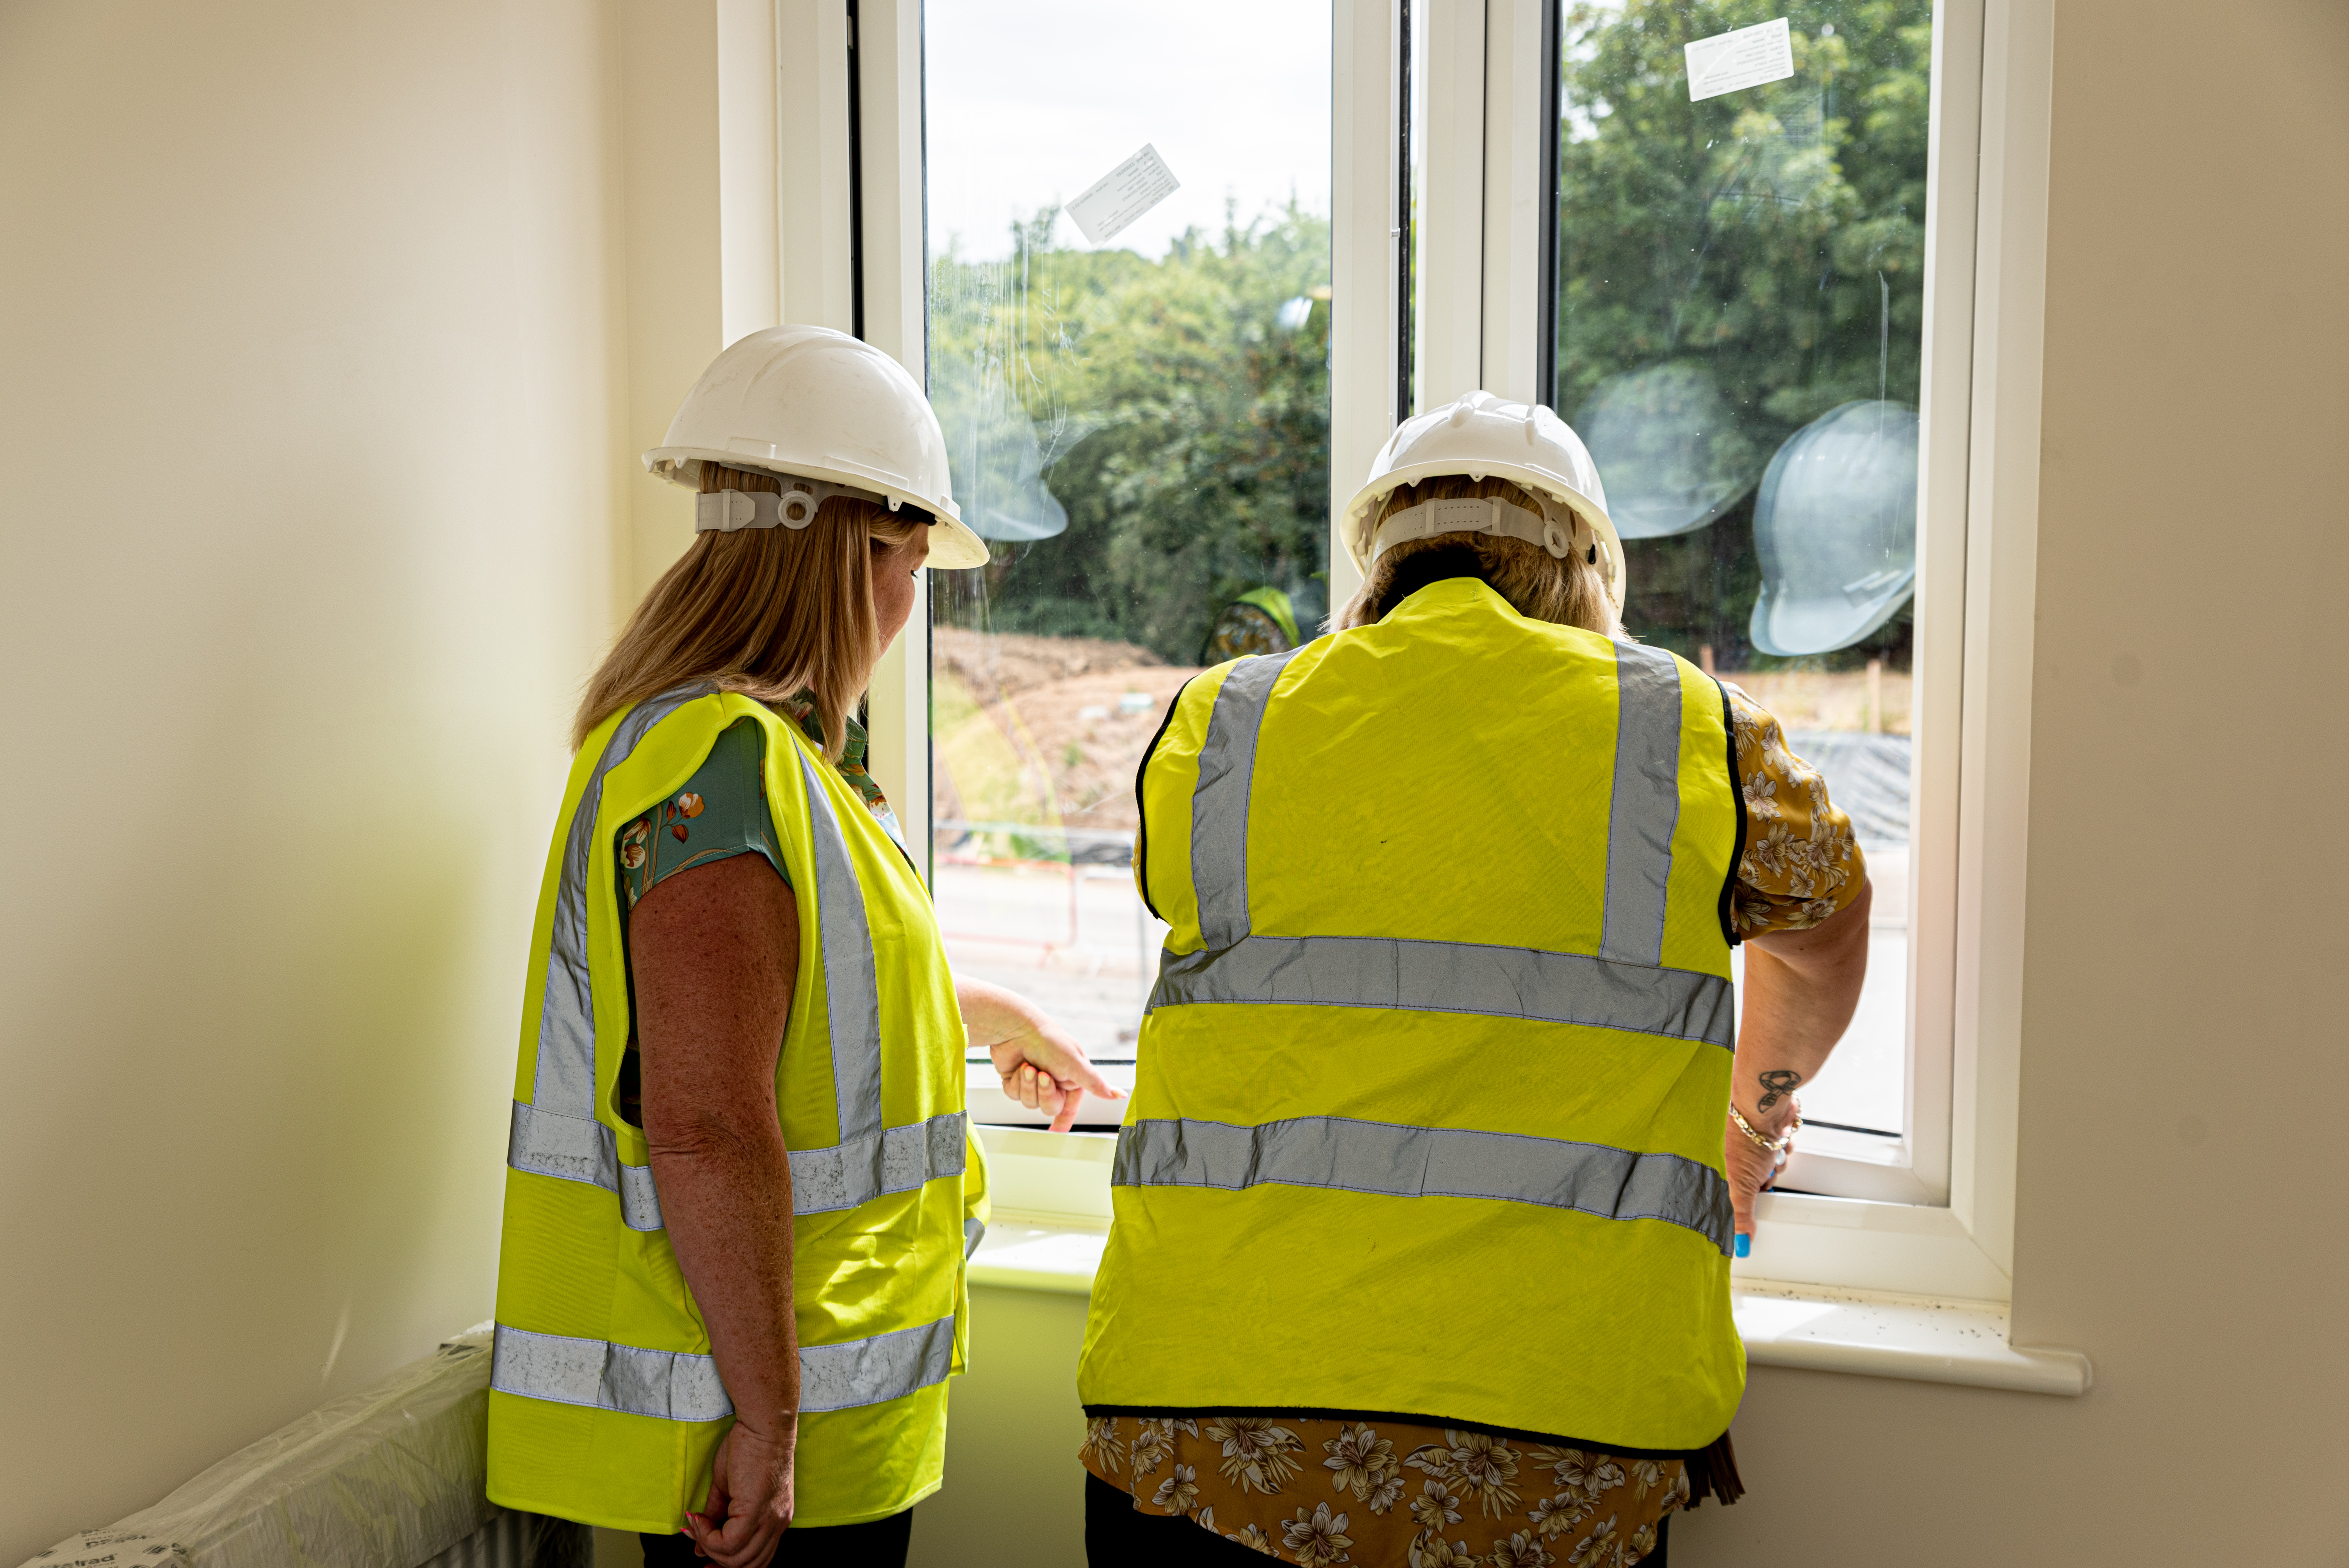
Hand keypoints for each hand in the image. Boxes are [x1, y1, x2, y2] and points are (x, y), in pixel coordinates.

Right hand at [684, 1417, 795, 1567]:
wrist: (763, 1424)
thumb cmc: (750, 1447)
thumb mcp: (731, 1489)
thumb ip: (718, 1517)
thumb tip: (700, 1546)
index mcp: (776, 1519)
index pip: (757, 1559)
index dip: (729, 1563)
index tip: (704, 1554)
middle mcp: (778, 1523)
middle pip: (747, 1565)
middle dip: (717, 1560)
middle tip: (697, 1544)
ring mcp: (769, 1519)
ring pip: (737, 1559)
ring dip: (709, 1547)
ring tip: (697, 1526)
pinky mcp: (756, 1511)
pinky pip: (728, 1543)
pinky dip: (707, 1537)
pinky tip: (699, 1520)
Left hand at [958, 977, 1121, 1132]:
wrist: (1017, 1028)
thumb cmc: (1050, 1041)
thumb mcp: (1076, 1064)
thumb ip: (1096, 1084)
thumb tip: (1120, 1095)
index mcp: (1072, 1078)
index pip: (1070, 1108)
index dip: (1064, 1121)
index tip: (1057, 1133)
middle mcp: (1054, 1081)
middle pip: (1050, 1107)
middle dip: (1045, 1093)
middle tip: (1043, 1075)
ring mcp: (1033, 1082)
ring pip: (1030, 1103)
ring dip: (1029, 1086)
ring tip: (1029, 1066)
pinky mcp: (1016, 1080)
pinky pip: (1015, 1095)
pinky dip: (1018, 1083)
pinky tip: (1019, 1067)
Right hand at [1724, 1103, 1793, 1245]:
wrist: (1764, 1107)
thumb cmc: (1744, 1137)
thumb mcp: (1741, 1186)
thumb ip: (1742, 1216)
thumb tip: (1741, 1245)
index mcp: (1723, 1168)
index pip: (1735, 1195)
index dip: (1748, 1199)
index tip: (1753, 1199)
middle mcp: (1736, 1156)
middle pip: (1758, 1183)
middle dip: (1766, 1180)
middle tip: (1762, 1173)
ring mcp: (1754, 1145)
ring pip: (1773, 1168)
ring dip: (1777, 1163)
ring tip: (1770, 1153)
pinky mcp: (1770, 1135)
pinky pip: (1783, 1151)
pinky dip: (1785, 1148)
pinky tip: (1779, 1141)